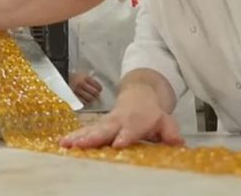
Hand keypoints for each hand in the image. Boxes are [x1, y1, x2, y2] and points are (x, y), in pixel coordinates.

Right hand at [59, 84, 183, 148]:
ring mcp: (106, 123)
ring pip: (91, 129)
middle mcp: (118, 121)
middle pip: (105, 129)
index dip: (125, 136)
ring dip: (78, 137)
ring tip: (66, 144)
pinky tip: (62, 144)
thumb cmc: (151, 114)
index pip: (130, 130)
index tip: (117, 145)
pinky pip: (84, 131)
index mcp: (136, 122)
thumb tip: (178, 142)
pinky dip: (73, 136)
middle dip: (93, 137)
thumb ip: (170, 132)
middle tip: (81, 145)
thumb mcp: (165, 120)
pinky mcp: (97, 126)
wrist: (139, 95)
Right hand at [69, 72, 102, 103]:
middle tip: (96, 94)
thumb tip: (98, 88)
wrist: (64, 79)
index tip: (99, 89)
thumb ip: (91, 80)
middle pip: (94, 93)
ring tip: (91, 97)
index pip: (97, 85)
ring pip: (89, 98)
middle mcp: (81, 84)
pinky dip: (85, 102)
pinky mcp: (73, 96)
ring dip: (91, 99)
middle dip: (96, 94)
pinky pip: (83, 102)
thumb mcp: (83, 75)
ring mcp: (77, 91)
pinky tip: (85, 100)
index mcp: (85, 78)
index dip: (99, 88)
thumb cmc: (75, 78)